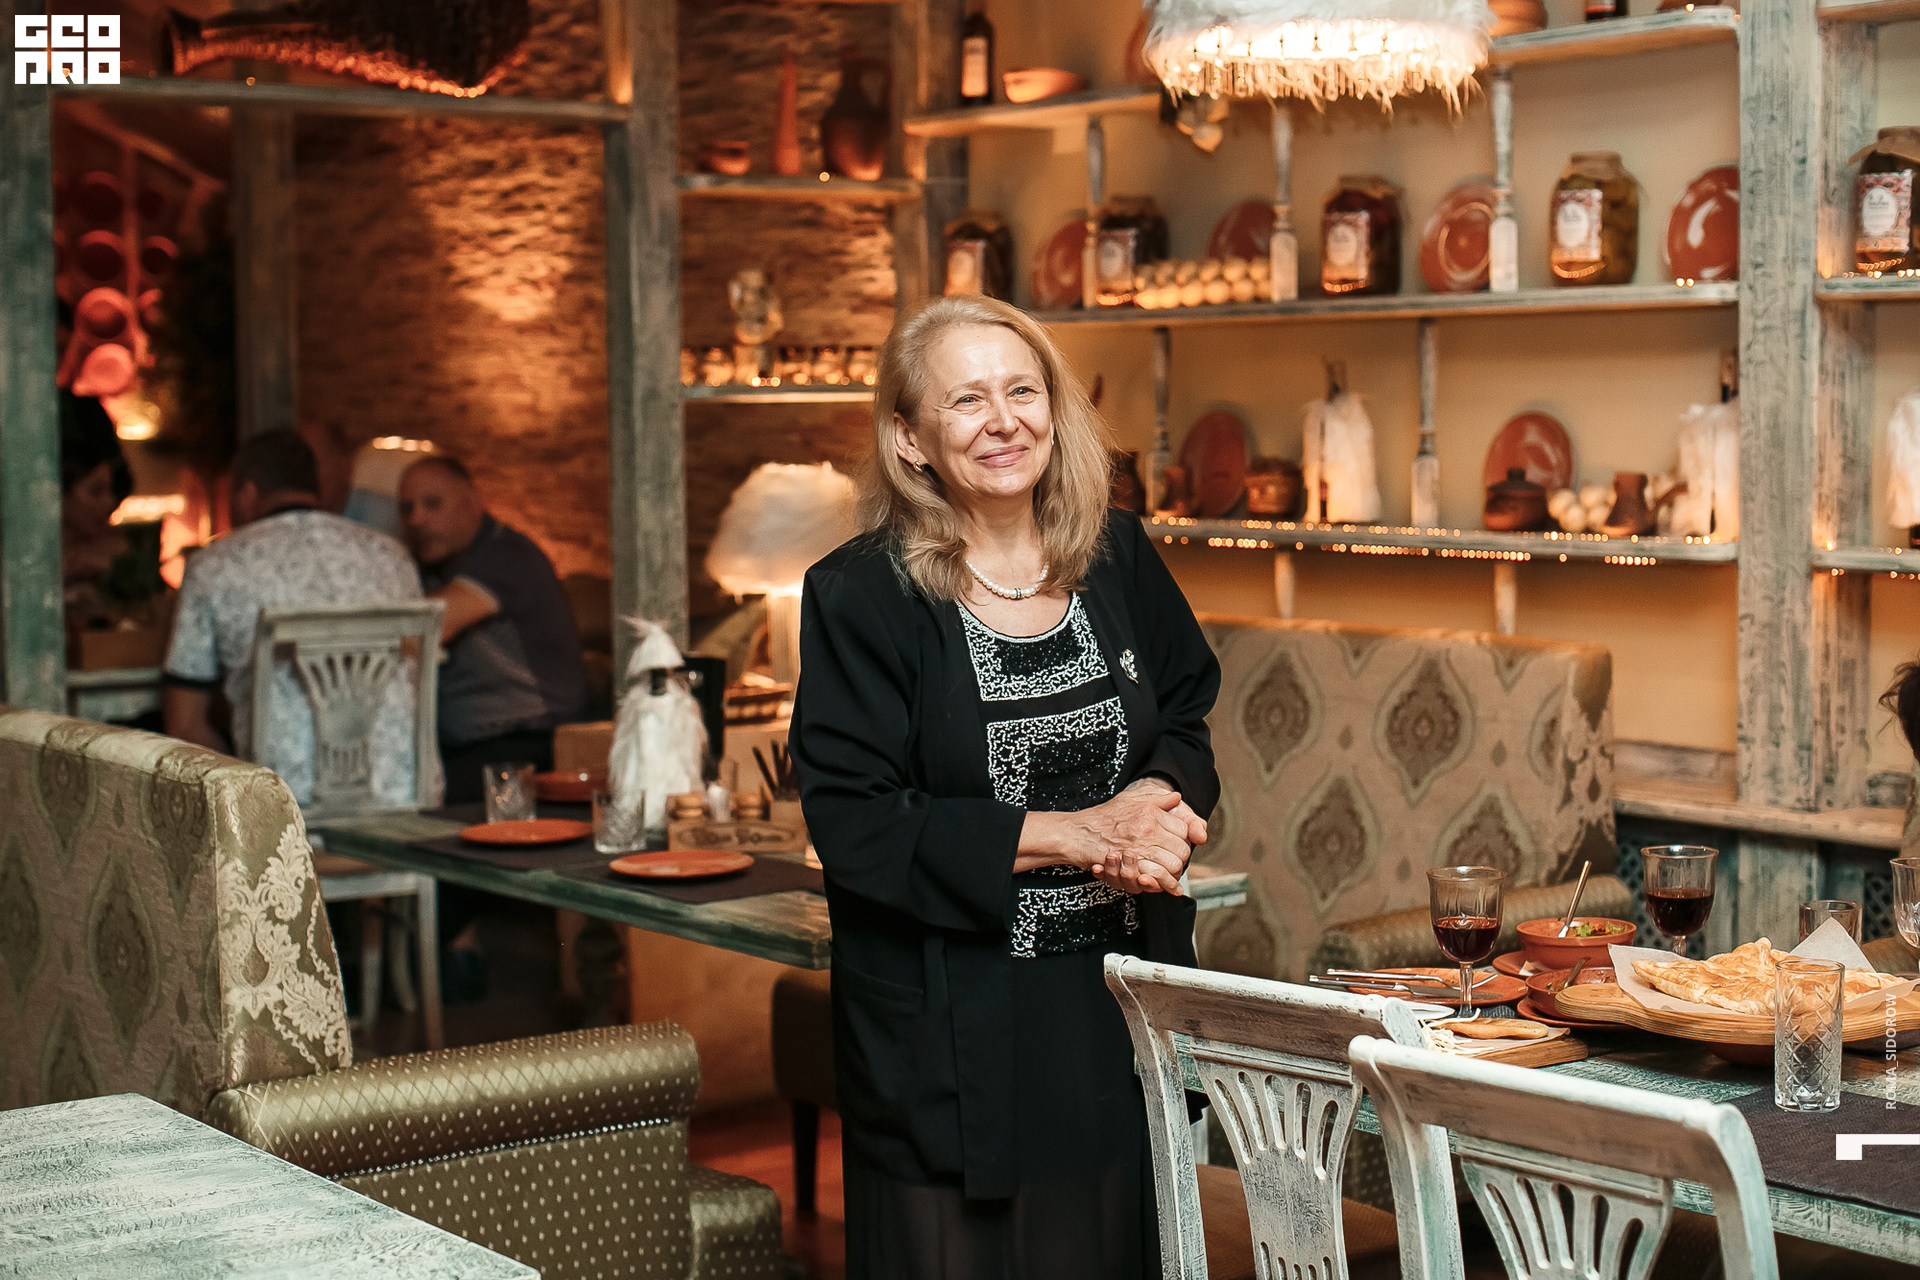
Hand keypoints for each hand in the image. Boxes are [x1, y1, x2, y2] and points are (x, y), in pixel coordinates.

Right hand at [1072, 787, 1193, 894]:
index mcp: (1151, 812)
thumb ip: (1156, 798)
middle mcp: (1148, 828)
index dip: (1185, 839)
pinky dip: (1163, 885)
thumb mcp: (1130, 800)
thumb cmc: (1101, 818)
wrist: (1077, 833)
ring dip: (1174, 874)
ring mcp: (1140, 847)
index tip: (1178, 845)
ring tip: (1170, 876)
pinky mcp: (1131, 865)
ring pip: (1173, 866)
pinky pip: (1157, 878)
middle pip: (1182, 849)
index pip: (1184, 828)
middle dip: (1182, 859)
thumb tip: (1177, 797)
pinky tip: (1164, 886)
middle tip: (1174, 862)